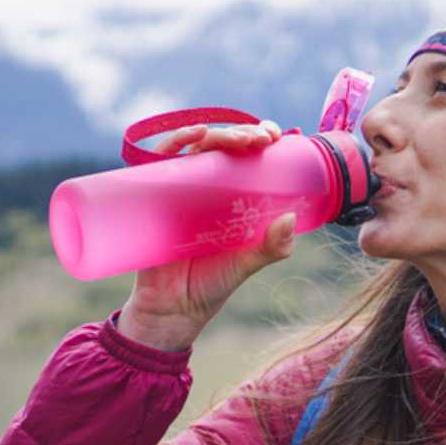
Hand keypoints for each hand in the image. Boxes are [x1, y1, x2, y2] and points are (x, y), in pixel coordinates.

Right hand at [117, 120, 293, 351]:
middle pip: (223, 145)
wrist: (173, 310)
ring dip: (218, 133)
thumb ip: (271, 247)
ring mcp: (179, 189)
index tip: (275, 135)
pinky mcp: (154, 195)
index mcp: (231, 195)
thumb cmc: (211, 285)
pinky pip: (159, 160)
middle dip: (244, 134)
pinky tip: (194, 135)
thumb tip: (291, 218)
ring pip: (196, 146)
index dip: (259, 136)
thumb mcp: (247, 264)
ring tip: (240, 140)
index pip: (245, 153)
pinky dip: (174, 141)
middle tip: (263, 139)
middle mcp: (205, 185)